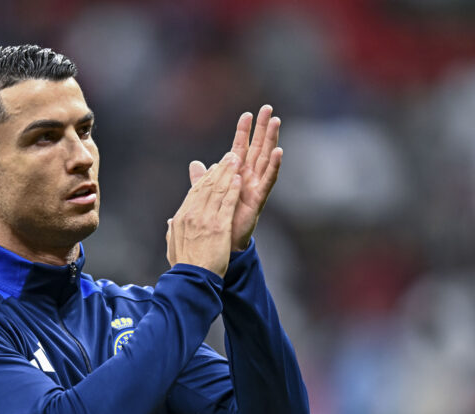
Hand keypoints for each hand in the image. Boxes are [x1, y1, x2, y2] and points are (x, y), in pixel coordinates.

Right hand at [166, 152, 241, 277]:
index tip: (215, 168)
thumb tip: (169, 222)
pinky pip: (227, 204)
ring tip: (236, 160)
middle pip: (207, 187)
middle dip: (219, 169)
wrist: (192, 279)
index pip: (195, 192)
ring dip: (228, 173)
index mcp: (181, 218)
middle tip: (229, 157)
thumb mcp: (173, 245)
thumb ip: (172, 230)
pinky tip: (238, 180)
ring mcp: (205, 220)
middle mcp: (192, 215)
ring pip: (217, 191)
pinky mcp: (219, 227)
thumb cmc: (184, 266)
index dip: (206, 178)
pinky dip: (232, 190)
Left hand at [189, 105, 282, 250]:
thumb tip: (195, 164)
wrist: (220, 244)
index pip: (240, 148)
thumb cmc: (217, 219)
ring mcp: (255, 187)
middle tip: (268, 109)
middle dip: (263, 128)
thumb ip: (203, 178)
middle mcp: (248, 178)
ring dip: (271, 139)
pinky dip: (274, 165)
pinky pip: (268, 180)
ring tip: (276, 122)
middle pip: (257, 148)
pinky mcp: (259, 199)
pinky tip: (279, 151)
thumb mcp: (207, 195)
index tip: (247, 113)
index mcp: (236, 175)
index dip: (243, 132)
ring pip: (265, 158)